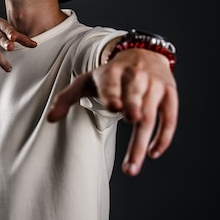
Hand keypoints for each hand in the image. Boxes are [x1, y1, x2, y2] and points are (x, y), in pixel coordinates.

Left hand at [47, 49, 178, 175]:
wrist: (144, 53)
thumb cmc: (111, 74)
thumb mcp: (86, 80)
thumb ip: (66, 98)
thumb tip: (49, 119)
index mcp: (112, 72)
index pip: (112, 83)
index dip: (113, 93)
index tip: (113, 107)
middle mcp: (136, 77)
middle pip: (135, 97)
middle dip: (134, 109)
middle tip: (130, 122)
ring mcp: (155, 85)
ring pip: (151, 114)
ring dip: (142, 141)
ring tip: (131, 166)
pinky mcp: (170, 95)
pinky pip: (169, 118)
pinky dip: (164, 137)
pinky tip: (153, 153)